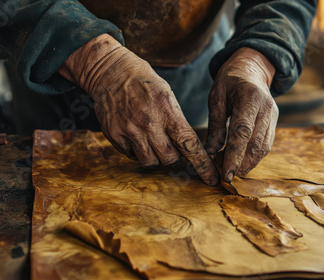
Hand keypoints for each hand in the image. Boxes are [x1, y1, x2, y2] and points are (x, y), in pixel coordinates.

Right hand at [58, 34, 218, 184]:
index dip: (202, 165)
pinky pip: (131, 156)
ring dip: (155, 157)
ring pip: (150, 162)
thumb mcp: (168, 96)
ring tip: (152, 141)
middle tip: (171, 148)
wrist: (111, 71)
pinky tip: (136, 136)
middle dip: (174, 159)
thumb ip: (177, 122)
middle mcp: (148, 123)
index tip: (211, 179)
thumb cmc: (145, 84)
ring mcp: (129, 130)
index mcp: (167, 111)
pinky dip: (137, 151)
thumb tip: (188, 149)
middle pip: (170, 159)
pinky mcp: (114, 135)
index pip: (189, 144)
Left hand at [205, 47, 277, 182]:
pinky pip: (266, 145)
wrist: (251, 68)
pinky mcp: (274, 122)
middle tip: (226, 177)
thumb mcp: (216, 97)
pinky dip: (254, 157)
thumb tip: (211, 152)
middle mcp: (266, 108)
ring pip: (264, 148)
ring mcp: (273, 116)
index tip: (226, 173)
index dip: (235, 155)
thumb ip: (216, 125)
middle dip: (241, 164)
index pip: (243, 132)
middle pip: (256, 144)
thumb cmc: (229, 81)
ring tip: (231, 171)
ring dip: (249, 164)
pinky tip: (241, 163)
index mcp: (250, 98)